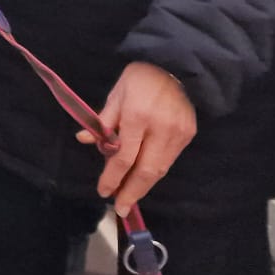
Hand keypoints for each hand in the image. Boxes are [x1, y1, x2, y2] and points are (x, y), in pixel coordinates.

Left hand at [78, 61, 197, 213]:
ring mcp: (178, 134)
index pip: (124, 157)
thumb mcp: (117, 94)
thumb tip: (85, 140)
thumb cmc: (140, 78)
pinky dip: (155, 172)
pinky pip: (169, 160)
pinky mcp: (189, 135)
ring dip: (144, 186)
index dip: (113, 177)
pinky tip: (144, 179)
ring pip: (160, 170)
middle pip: (146, 171)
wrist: (177, 64)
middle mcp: (161, 129)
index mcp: (138, 117)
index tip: (104, 192)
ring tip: (129, 198)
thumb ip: (104, 120)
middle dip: (132, 192)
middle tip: (121, 209)